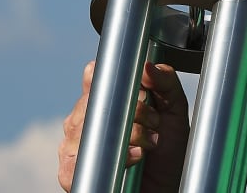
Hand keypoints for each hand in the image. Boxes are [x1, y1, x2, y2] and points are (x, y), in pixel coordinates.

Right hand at [58, 61, 189, 191]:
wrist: (168, 186)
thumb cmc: (168, 150)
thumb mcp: (174, 109)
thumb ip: (165, 82)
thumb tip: (147, 66)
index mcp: (104, 100)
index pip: (93, 76)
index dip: (111, 78)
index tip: (137, 86)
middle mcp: (85, 119)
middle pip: (95, 100)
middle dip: (132, 110)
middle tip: (154, 122)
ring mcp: (75, 144)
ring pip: (89, 126)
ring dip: (128, 133)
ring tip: (150, 142)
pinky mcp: (71, 171)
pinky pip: (79, 159)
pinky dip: (115, 156)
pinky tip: (134, 157)